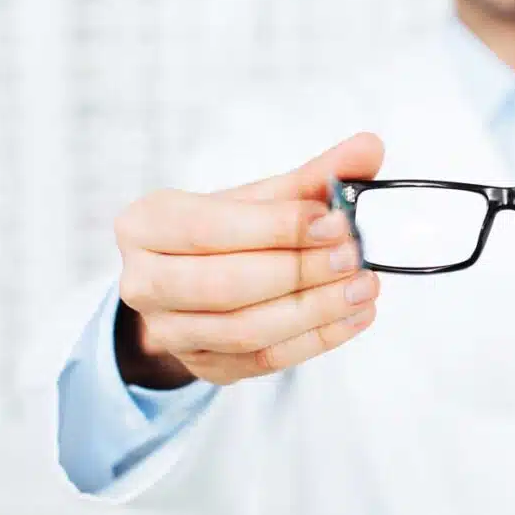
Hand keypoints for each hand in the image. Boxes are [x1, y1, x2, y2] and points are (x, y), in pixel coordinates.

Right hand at [114, 132, 384, 387]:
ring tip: (364, 287)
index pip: (211, 227)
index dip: (277, 227)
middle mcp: (144, 282)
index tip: (336, 221)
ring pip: (245, 330)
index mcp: (148, 224)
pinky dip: (317, 339)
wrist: (192, 281)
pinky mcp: (203, 367)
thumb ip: (315, 175)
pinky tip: (355, 314)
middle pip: (226, 284)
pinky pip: (264, 361)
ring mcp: (169, 332)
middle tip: (354, 256)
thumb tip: (370, 147)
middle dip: (300, 271)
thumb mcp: (261, 198)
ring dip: (315, 310)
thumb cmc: (227, 230)